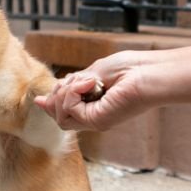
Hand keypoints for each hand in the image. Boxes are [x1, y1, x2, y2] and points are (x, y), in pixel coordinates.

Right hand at [34, 51, 148, 130]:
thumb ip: (69, 87)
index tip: (43, 97)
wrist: (149, 73)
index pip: (62, 112)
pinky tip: (90, 83)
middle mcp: (93, 117)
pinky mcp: (97, 120)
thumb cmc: (129, 69)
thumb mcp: (90, 75)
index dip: (52, 102)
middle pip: (58, 115)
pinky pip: (69, 108)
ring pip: (61, 114)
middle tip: (78, 81)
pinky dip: (74, 92)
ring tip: (87, 82)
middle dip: (59, 95)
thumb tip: (40, 100)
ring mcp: (95, 120)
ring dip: (66, 92)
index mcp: (93, 107)